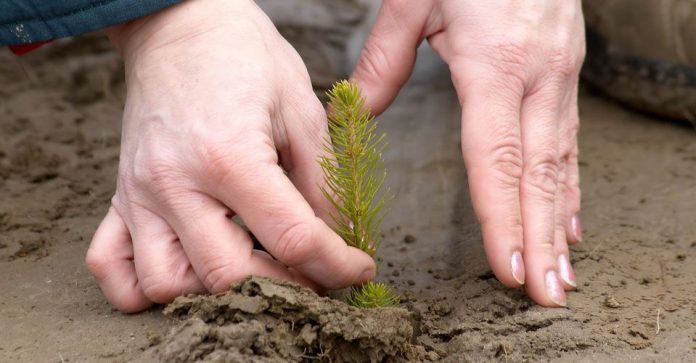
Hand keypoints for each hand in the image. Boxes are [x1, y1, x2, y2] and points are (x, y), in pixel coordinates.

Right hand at [85, 0, 374, 312]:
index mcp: (229, 155)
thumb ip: (322, 182)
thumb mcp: (301, 109)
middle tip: (313, 275)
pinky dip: (142, 286)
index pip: (292, 238)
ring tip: (251, 266)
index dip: (337, 265)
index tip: (358, 269)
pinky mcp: (120, 196)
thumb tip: (340, 237)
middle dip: (286, 290)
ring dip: (215, 293)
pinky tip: (186, 269)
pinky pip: (109, 265)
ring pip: (166, 285)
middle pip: (229, 277)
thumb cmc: (243, 57)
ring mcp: (140, 193)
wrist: (180, 25)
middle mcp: (176, 182)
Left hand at [352, 0, 584, 305]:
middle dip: (541, 238)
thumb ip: (385, 58)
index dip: (501, 216)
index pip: (496, 157)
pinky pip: (569, 142)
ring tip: (561, 274)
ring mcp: (559, 78)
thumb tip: (356, 108)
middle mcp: (537, 78)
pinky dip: (569, 188)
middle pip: (537, 173)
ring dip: (560, 223)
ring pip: (560, 164)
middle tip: (544, 293)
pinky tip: (568, 220)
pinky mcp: (565, 74)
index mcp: (496, 64)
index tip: (507, 265)